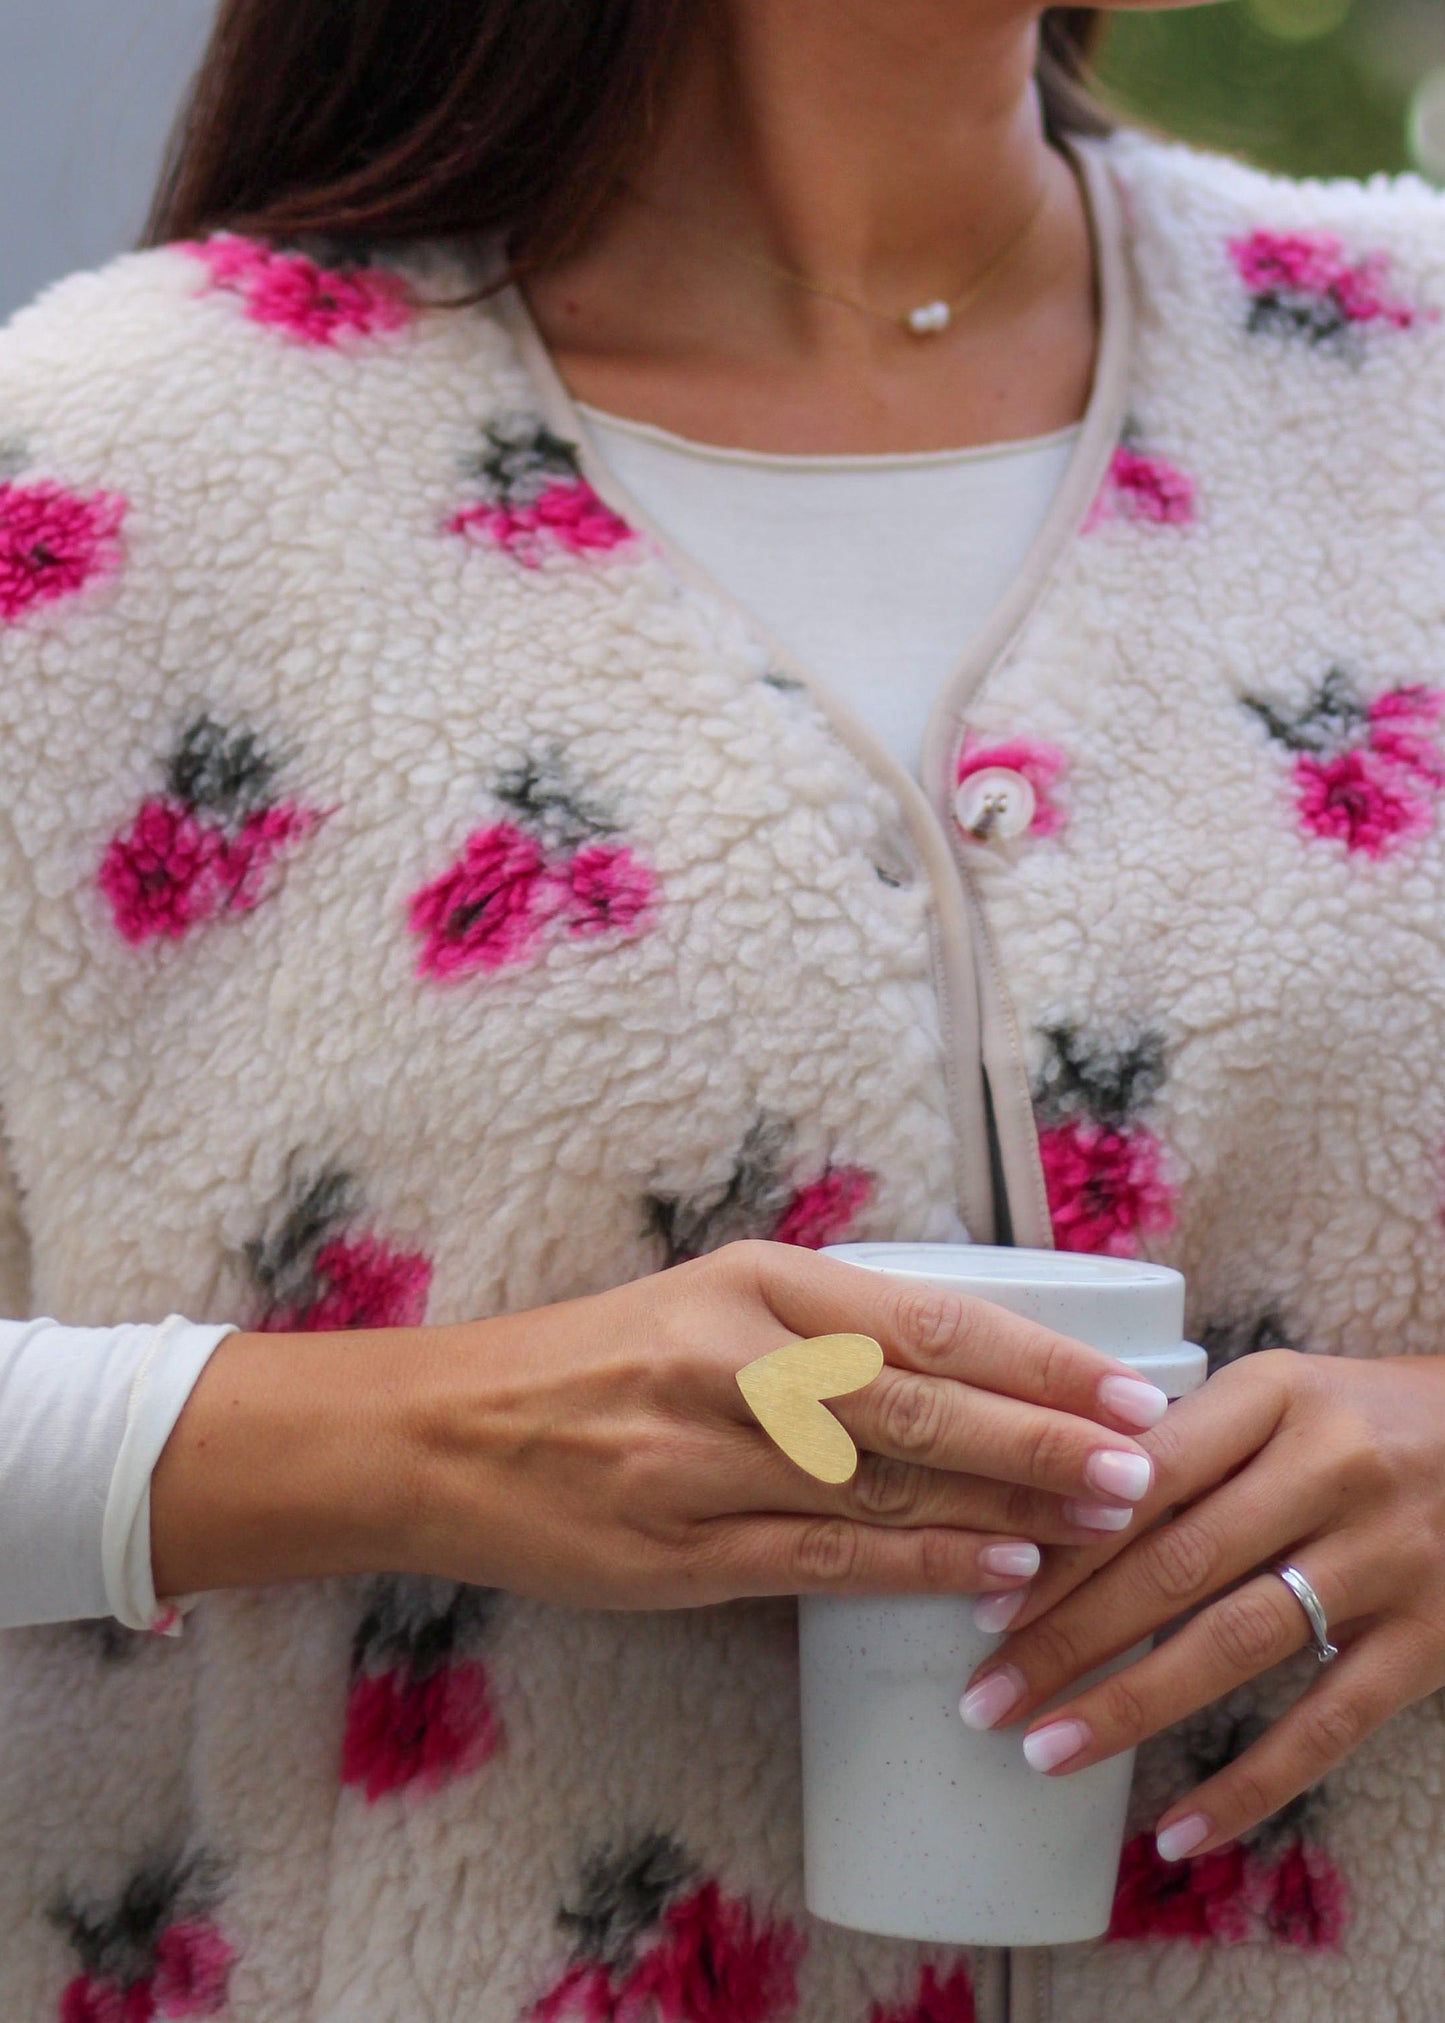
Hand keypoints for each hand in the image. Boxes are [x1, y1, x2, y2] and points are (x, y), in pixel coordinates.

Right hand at [153, 1239, 1166, 1609]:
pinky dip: (920, 1568)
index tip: (1121, 1387)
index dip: (1036, 1358)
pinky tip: (995, 1576)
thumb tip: (971, 1369)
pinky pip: (827, 1560)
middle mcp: (735, 1362)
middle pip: (922, 1402)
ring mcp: (705, 1461)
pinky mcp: (682, 1549)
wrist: (449, 1433)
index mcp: (755, 1283)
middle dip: (1043, 1437)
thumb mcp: (709, 1307)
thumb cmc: (595, 1360)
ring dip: (1006, 1507)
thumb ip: (824, 1330)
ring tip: (1102, 1523)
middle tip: (1140, 1463)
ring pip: (885, 1485)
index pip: (928, 1319)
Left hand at [958, 1349, 1444, 1863]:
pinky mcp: (1430, 1640)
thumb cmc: (1359, 1418)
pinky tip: (1178, 1828)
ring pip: (1235, 1643)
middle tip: (985, 1696)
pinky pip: (1327, 1725)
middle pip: (1176, 1563)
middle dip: (1068, 1637)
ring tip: (1045, 1751)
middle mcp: (1331, 1468)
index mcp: (1276, 1392)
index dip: (1064, 1546)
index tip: (986, 1604)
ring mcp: (1385, 1557)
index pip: (1147, 1475)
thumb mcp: (1278, 1394)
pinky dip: (1249, 1784)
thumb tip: (1043, 1511)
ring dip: (1130, 1706)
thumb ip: (1182, 1439)